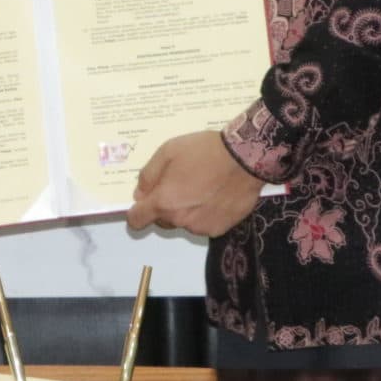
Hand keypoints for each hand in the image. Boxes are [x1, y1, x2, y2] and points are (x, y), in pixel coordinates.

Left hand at [126, 131, 263, 236]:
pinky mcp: (219, 229)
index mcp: (163, 202)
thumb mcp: (168, 152)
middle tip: (179, 184)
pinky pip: (203, 224)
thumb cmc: (204, 151)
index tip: (143, 203)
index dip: (136, 212)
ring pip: (184, 222)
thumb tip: (140, 193)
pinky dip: (205, 214)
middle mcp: (180, 220)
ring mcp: (201, 227)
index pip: (137, 220)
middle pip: (162, 220)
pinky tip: (215, 196)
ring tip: (201, 188)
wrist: (244, 158)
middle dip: (164, 206)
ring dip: (186, 211)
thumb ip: (148, 175)